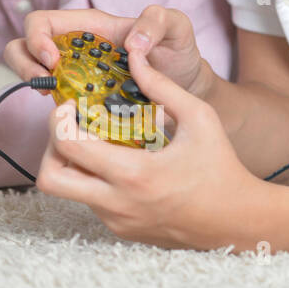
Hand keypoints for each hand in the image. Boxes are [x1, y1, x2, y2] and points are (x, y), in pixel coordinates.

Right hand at [3, 5, 213, 97]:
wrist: (188, 91)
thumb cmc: (177, 53)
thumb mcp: (177, 28)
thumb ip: (157, 21)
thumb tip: (130, 43)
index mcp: (87, 27)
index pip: (41, 22)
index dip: (36, 38)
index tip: (53, 60)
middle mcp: (72, 50)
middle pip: (22, 47)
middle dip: (23, 64)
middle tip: (45, 84)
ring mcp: (73, 77)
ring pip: (31, 73)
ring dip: (32, 83)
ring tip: (52, 97)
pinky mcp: (79, 103)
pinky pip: (54, 105)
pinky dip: (55, 112)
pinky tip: (72, 118)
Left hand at [35, 46, 269, 249]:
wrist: (240, 222)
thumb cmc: (221, 167)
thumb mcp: (199, 118)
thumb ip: (161, 86)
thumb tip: (134, 56)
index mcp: (134, 174)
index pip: (66, 145)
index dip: (57, 119)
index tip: (71, 104)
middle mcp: (117, 203)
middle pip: (49, 179)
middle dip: (49, 148)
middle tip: (70, 128)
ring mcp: (116, 221)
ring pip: (68, 190)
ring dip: (71, 163)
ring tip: (94, 140)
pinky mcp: (120, 231)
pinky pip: (89, 201)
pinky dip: (91, 179)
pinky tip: (114, 161)